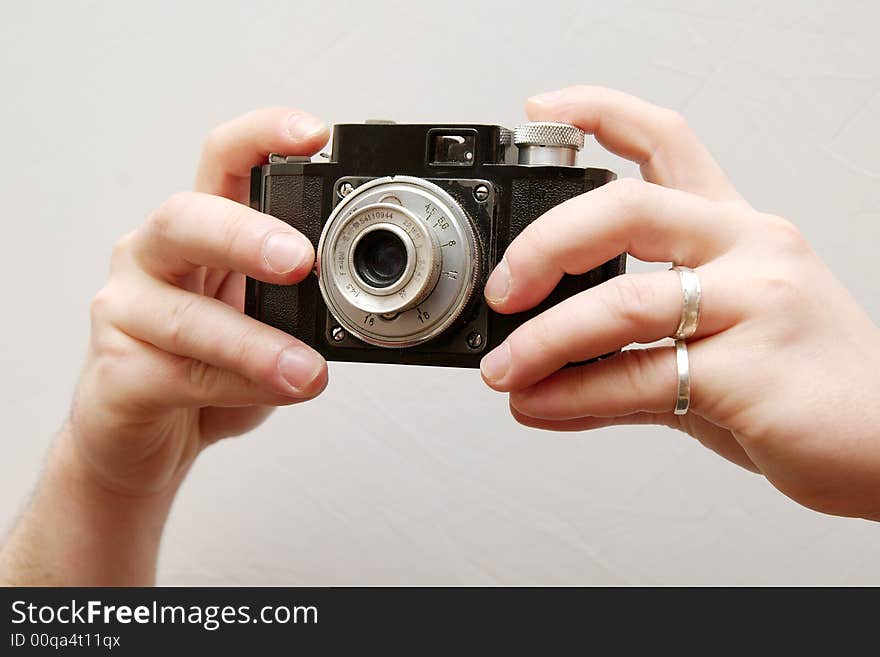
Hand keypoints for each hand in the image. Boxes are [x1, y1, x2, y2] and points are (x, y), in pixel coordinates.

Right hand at [70, 108, 329, 496]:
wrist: (143, 440)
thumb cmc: (204, 371)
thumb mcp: (264, 324)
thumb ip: (301, 304)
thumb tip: (361, 298)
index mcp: (200, 233)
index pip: (222, 161)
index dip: (263, 136)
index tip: (316, 134)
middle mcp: (154, 259)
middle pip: (184, 216)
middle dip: (246, 234)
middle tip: (300, 262)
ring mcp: (126, 314)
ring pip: (183, 313)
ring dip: (255, 342)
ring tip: (307, 368)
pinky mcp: (117, 374)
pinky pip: (178, 376)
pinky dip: (237, 386)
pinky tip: (277, 392)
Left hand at [480, 86, 879, 519]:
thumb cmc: (800, 385)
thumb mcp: (716, 342)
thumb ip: (629, 350)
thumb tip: (539, 378)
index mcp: (737, 229)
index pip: (666, 141)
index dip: (599, 113)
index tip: (541, 111)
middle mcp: (750, 248)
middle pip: (626, 208)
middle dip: (544, 245)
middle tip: (503, 290)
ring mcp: (757, 302)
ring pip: (624, 301)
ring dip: (543, 340)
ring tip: (504, 371)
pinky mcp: (755, 369)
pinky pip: (640, 375)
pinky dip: (575, 394)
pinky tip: (543, 406)